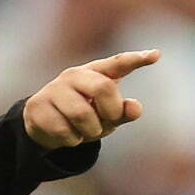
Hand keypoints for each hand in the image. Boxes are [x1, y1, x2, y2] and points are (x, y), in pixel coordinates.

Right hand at [22, 49, 158, 149]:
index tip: (156, 55)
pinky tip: (67, 134)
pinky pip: (63, 129)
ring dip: (90, 131)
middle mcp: (74, 75)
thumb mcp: (106, 115)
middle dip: (110, 112)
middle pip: (103, 88)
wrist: (45, 125)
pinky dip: (71, 139)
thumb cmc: (84, 115)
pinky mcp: (37, 106)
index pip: (118, 63)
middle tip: (108, 122)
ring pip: (82, 114)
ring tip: (85, 131)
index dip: (136, 59)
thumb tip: (136, 109)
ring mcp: (53, 89)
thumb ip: (123, 112)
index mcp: (95, 72)